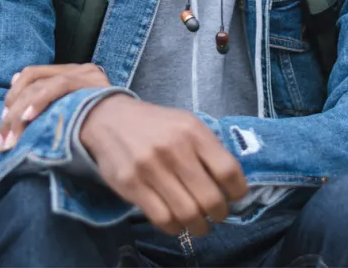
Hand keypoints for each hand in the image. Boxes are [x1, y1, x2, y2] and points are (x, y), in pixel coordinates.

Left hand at [0, 63, 109, 151]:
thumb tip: (21, 126)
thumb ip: (57, 117)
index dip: (14, 95)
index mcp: (76, 76)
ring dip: (17, 116)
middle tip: (0, 142)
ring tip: (9, 141)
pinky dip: (36, 103)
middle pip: (32, 79)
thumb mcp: (76, 123)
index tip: (2, 122)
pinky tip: (25, 121)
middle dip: (10, 113)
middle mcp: (80, 70)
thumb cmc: (106, 137)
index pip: (35, 75)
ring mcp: (85, 74)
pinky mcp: (90, 81)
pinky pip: (56, 87)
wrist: (135, 136)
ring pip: (38, 85)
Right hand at [80, 95, 247, 236]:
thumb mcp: (186, 124)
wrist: (109, 118)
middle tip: (217, 215)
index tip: (236, 198)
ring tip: (200, 224)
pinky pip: (162, 219)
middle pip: (210, 198)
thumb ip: (208, 149)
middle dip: (220, 214)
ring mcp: (151, 168)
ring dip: (199, 226)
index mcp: (193, 131)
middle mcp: (174, 149)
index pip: (228, 170)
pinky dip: (175, 228)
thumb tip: (232, 185)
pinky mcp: (132, 185)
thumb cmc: (156, 124)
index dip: (238, 191)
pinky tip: (177, 223)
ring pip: (187, 214)